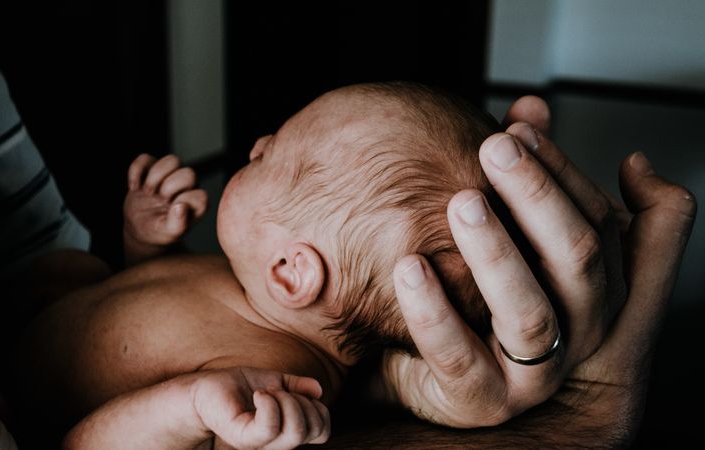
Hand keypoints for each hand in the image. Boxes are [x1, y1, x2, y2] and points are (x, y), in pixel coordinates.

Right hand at [123, 153, 207, 263]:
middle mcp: (187, 186)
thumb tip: (181, 206)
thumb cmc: (159, 231)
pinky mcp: (151, 168)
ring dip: (156, 177)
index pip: (200, 195)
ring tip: (147, 192)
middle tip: (159, 200)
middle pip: (188, 173)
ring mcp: (169, 174)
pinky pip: (145, 158)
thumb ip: (178, 223)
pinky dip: (136, 172)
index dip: (184, 201)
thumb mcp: (169, 233)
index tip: (171, 210)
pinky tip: (134, 187)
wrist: (139, 227)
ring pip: (172, 160)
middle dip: (170, 188)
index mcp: (195, 202)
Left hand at [191, 367, 329, 449]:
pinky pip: (269, 427)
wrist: (206, 389)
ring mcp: (260, 443)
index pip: (322, 430)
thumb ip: (298, 387)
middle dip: (302, 401)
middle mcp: (277, 442)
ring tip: (266, 392)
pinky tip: (258, 394)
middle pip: (312, 430)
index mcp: (288, 431)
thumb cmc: (239, 387)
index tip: (296, 392)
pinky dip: (269, 403)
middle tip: (278, 391)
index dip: (319, 408)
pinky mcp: (244, 438)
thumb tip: (318, 390)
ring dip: (287, 401)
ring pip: (295, 430)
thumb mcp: (276, 382)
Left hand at [381, 96, 696, 434]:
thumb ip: (527, 175)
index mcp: (595, 285)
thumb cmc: (484, 295)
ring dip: (496, 251)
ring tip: (461, 202)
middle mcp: (580, 328)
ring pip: (528, 311)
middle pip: (577, 257)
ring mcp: (535, 371)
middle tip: (494, 147)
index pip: (596, 218)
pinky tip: (407, 266)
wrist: (442, 375)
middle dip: (537, 195)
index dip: (559, 169)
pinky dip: (433, 309)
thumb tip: (529, 105)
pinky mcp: (484, 400)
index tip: (515, 126)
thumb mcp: (514, 233)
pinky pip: (458, 355)